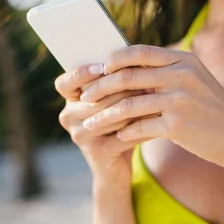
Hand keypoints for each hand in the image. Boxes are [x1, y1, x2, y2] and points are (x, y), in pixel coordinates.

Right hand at [55, 64, 151, 187]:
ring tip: (158, 96)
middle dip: (124, 87)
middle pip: (95, 98)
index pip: (64, 83)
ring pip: (111, 115)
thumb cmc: (117, 121)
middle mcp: (69, 117)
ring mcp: (81, 136)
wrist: (115, 165)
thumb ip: (114, 80)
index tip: (101, 66)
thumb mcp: (110, 99)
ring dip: (137, 105)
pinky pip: (124, 135)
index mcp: (69, 99)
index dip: (80, 74)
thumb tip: (137, 59)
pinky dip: (143, 126)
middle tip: (148, 78)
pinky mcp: (98, 153)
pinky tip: (159, 119)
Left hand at [79, 45, 223, 170]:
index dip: (114, 59)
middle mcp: (181, 74)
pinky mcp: (178, 124)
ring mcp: (180, 99)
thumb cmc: (213, 110)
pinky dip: (125, 132)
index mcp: (183, 59)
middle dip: (101, 87)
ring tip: (90, 123)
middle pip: (128, 76)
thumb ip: (166, 72)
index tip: (98, 70)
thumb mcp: (195, 81)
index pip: (139, 51)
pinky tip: (116, 137)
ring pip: (128, 104)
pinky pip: (141, 127)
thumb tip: (127, 70)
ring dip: (105, 115)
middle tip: (84, 97)